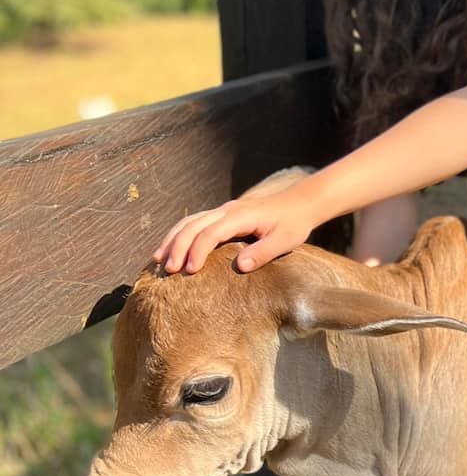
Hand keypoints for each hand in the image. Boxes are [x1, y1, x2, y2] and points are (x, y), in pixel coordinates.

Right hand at [155, 185, 316, 274]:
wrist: (298, 204)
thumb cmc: (293, 224)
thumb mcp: (284, 241)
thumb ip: (262, 253)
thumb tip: (240, 265)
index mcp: (241, 216)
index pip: (211, 232)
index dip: (197, 251)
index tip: (190, 271)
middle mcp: (226, 211)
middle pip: (192, 225)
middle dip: (177, 247)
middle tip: (168, 271)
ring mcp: (222, 212)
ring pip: (188, 222)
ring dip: (172, 240)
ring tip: (158, 261)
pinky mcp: (221, 216)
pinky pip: (194, 223)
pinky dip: (179, 235)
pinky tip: (170, 250)